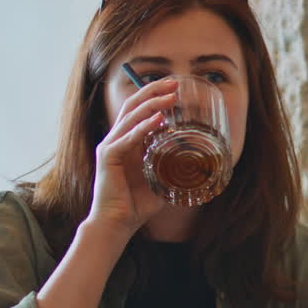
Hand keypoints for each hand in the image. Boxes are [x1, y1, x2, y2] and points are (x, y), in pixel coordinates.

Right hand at [87, 79, 177, 232]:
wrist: (117, 224)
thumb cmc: (137, 204)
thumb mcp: (161, 180)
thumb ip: (173, 168)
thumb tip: (199, 163)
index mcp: (126, 141)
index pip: (138, 109)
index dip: (154, 95)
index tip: (174, 87)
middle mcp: (116, 139)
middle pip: (133, 105)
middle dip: (154, 91)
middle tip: (174, 83)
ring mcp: (110, 146)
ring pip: (131, 117)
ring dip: (153, 104)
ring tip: (171, 97)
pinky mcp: (108, 157)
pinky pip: (128, 138)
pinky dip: (144, 127)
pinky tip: (159, 120)